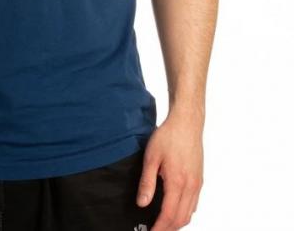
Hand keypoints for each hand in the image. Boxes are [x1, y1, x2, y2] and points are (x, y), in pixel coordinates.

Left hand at [136, 109, 203, 229]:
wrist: (187, 123)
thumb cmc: (168, 136)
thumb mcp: (151, 157)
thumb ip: (147, 182)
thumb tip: (142, 203)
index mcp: (177, 182)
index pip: (168, 215)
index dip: (159, 228)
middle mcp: (191, 186)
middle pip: (181, 218)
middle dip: (168, 228)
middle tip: (155, 230)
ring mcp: (197, 184)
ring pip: (189, 213)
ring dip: (177, 222)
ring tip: (163, 224)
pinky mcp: (199, 179)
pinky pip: (194, 204)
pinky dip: (185, 213)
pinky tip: (175, 210)